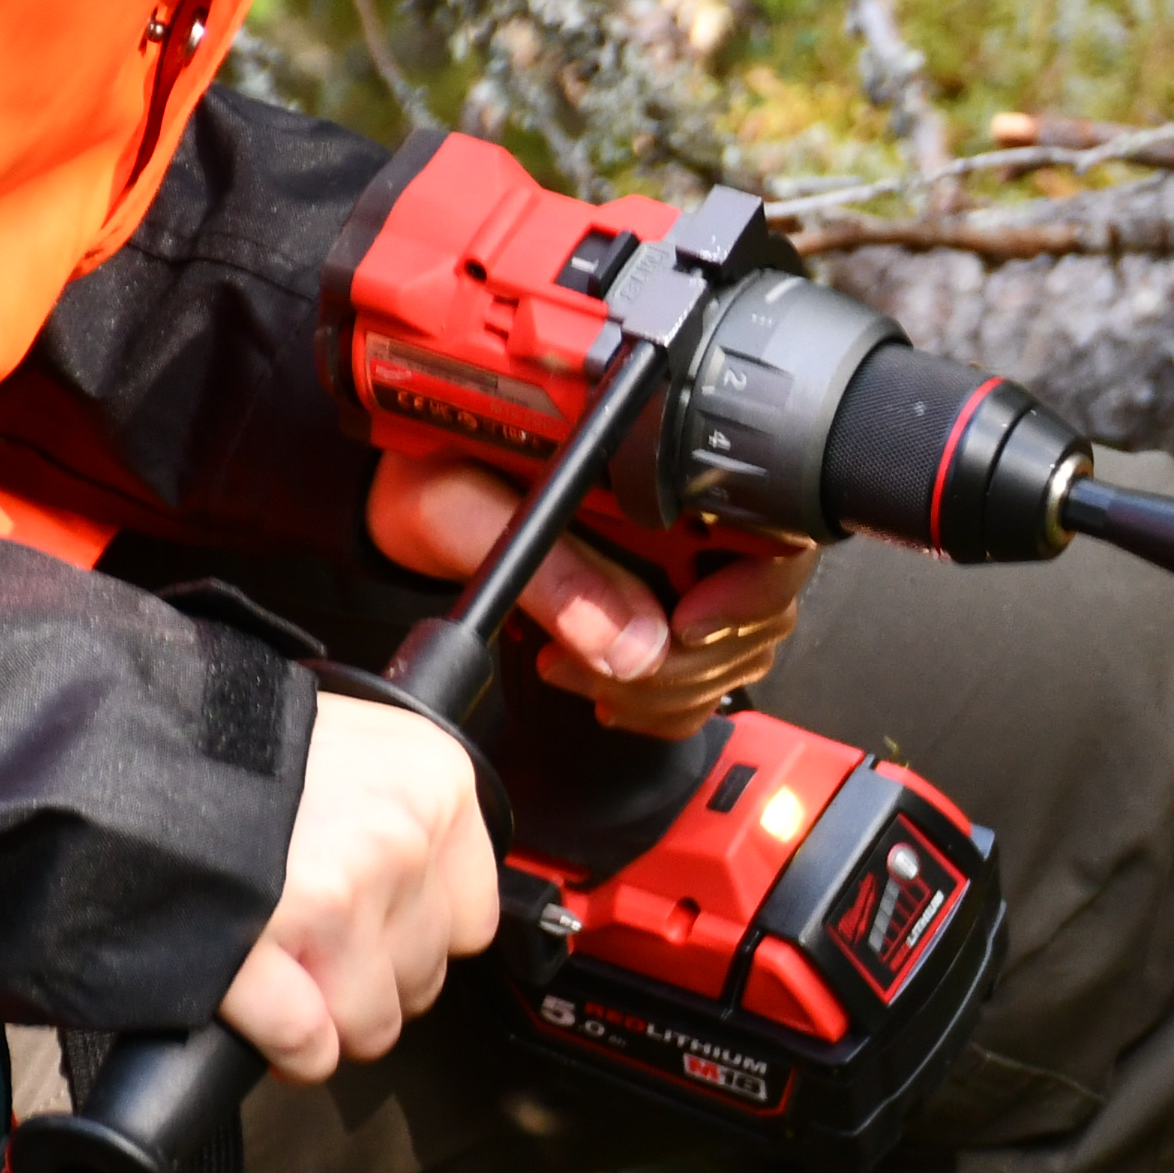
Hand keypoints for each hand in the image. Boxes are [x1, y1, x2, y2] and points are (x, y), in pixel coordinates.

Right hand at [217, 693, 498, 1082]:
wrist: (113, 739)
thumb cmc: (225, 741)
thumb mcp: (349, 746)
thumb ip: (396, 815)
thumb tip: (421, 903)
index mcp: (431, 782)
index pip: (472, 919)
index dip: (416, 940)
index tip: (381, 939)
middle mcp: (398, 838)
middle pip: (423, 978)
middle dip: (369, 984)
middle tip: (318, 960)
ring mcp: (337, 897)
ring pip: (371, 1023)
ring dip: (329, 1022)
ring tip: (288, 987)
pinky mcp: (267, 948)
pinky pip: (308, 1041)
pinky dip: (287, 1047)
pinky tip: (266, 1023)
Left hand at [368, 452, 815, 739]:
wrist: (396, 498)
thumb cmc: (427, 471)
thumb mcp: (470, 507)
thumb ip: (554, 570)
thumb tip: (627, 642)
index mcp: (662, 468)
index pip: (777, 533)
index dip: (752, 591)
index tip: (686, 625)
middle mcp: (689, 517)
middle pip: (760, 612)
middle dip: (686, 662)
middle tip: (601, 662)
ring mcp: (681, 568)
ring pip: (732, 657)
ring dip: (663, 688)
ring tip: (577, 668)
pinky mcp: (659, 610)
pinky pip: (701, 682)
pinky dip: (658, 704)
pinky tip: (601, 685)